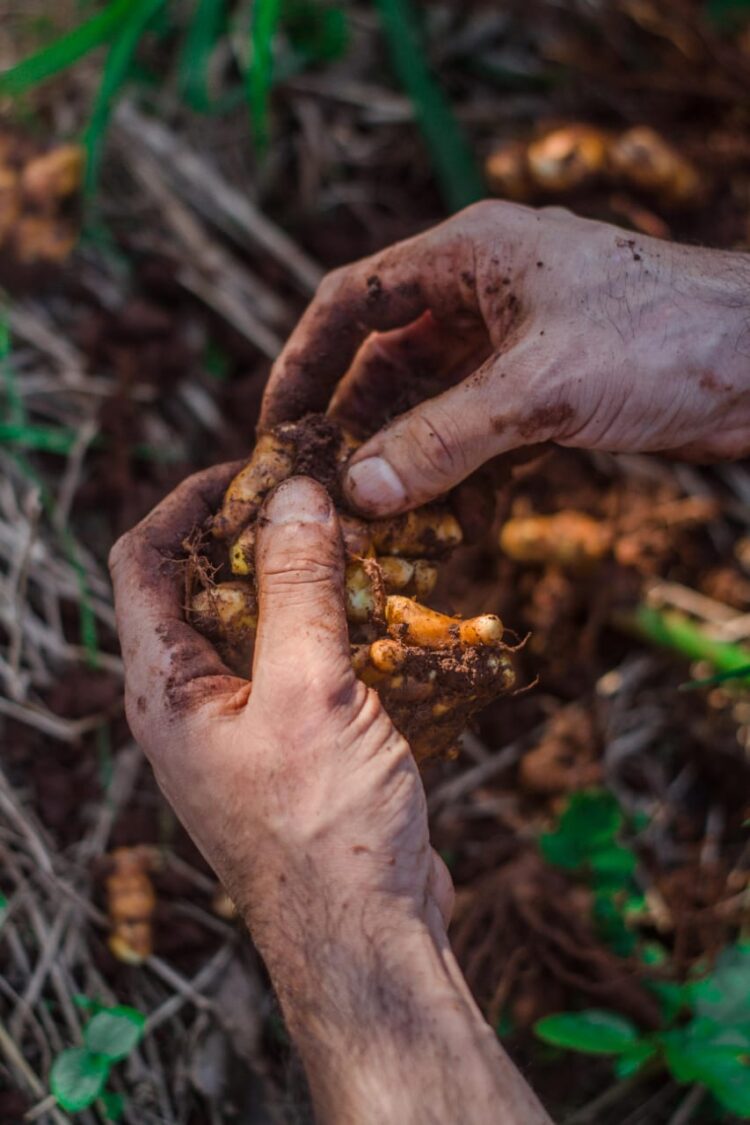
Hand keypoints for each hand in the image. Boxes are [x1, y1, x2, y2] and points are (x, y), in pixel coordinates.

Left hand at [109, 469, 549, 1123]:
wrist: (364, 941)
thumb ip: (298, 588)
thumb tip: (295, 496)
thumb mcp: (309, 691)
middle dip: (259, 537)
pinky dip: (333, 632)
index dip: (186, 502)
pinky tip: (385, 619)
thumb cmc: (323, 830)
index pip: (141, 562)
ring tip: (363, 549)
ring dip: (305, 583)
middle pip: (203, 587)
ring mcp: (238, 731)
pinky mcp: (287, 750)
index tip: (251, 468)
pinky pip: (298, 668)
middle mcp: (190, 706)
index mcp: (165, 689)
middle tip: (323, 501)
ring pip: (258, 627)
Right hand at [260, 201, 749, 515]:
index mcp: (468, 257)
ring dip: (409, 458)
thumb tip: (358, 490)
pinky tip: (449, 519)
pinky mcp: (551, 389)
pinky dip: (461, 472)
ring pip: (435, 402)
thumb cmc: (664, 337)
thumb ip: (444, 439)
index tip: (277, 424)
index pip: (354, 300)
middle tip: (324, 492)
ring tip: (379, 519)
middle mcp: (484, 294)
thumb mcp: (539, 388)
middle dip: (358, 426)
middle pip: (390, 360)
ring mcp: (518, 344)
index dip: (305, 360)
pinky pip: (481, 432)